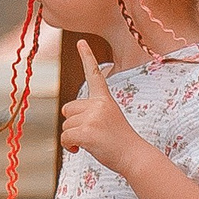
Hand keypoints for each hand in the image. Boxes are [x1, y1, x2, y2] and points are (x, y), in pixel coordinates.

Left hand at [57, 42, 144, 177]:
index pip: (94, 75)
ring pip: (65, 125)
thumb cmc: (119, 141)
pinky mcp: (87, 131)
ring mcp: (92, 117)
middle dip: (73, 123)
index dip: (87, 57)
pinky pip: (65, 137)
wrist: (134, 157)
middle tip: (92, 133)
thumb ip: (90, 112)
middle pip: (67, 109)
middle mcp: (98, 104)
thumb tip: (67, 119)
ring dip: (73, 137)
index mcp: (104, 99)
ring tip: (93, 142)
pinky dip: (69, 146)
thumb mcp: (107, 119)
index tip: (80, 42)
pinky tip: (81, 149)